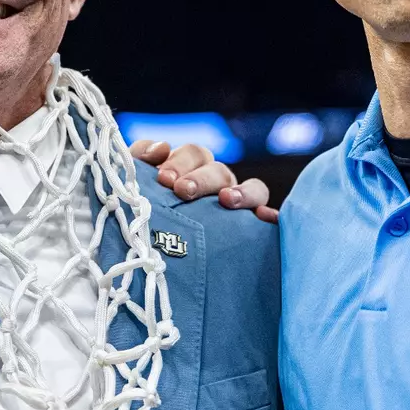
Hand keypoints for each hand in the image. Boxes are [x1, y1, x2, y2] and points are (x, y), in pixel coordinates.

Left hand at [130, 140, 277, 223]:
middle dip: (200, 177)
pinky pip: (272, 218)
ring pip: (253, 187)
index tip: (163, 177)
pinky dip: (271, 215)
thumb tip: (160, 148)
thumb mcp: (138, 190)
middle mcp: (219, 185)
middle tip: (182, 190)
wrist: (154, 261)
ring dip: (241, 191)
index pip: (194, 155)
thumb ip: (141, 162)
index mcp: (193, 171)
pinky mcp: (256, 230)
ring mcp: (241, 206)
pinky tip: (264, 217)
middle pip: (218, 170)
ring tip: (226, 200)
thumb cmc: (146, 220)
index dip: (179, 161)